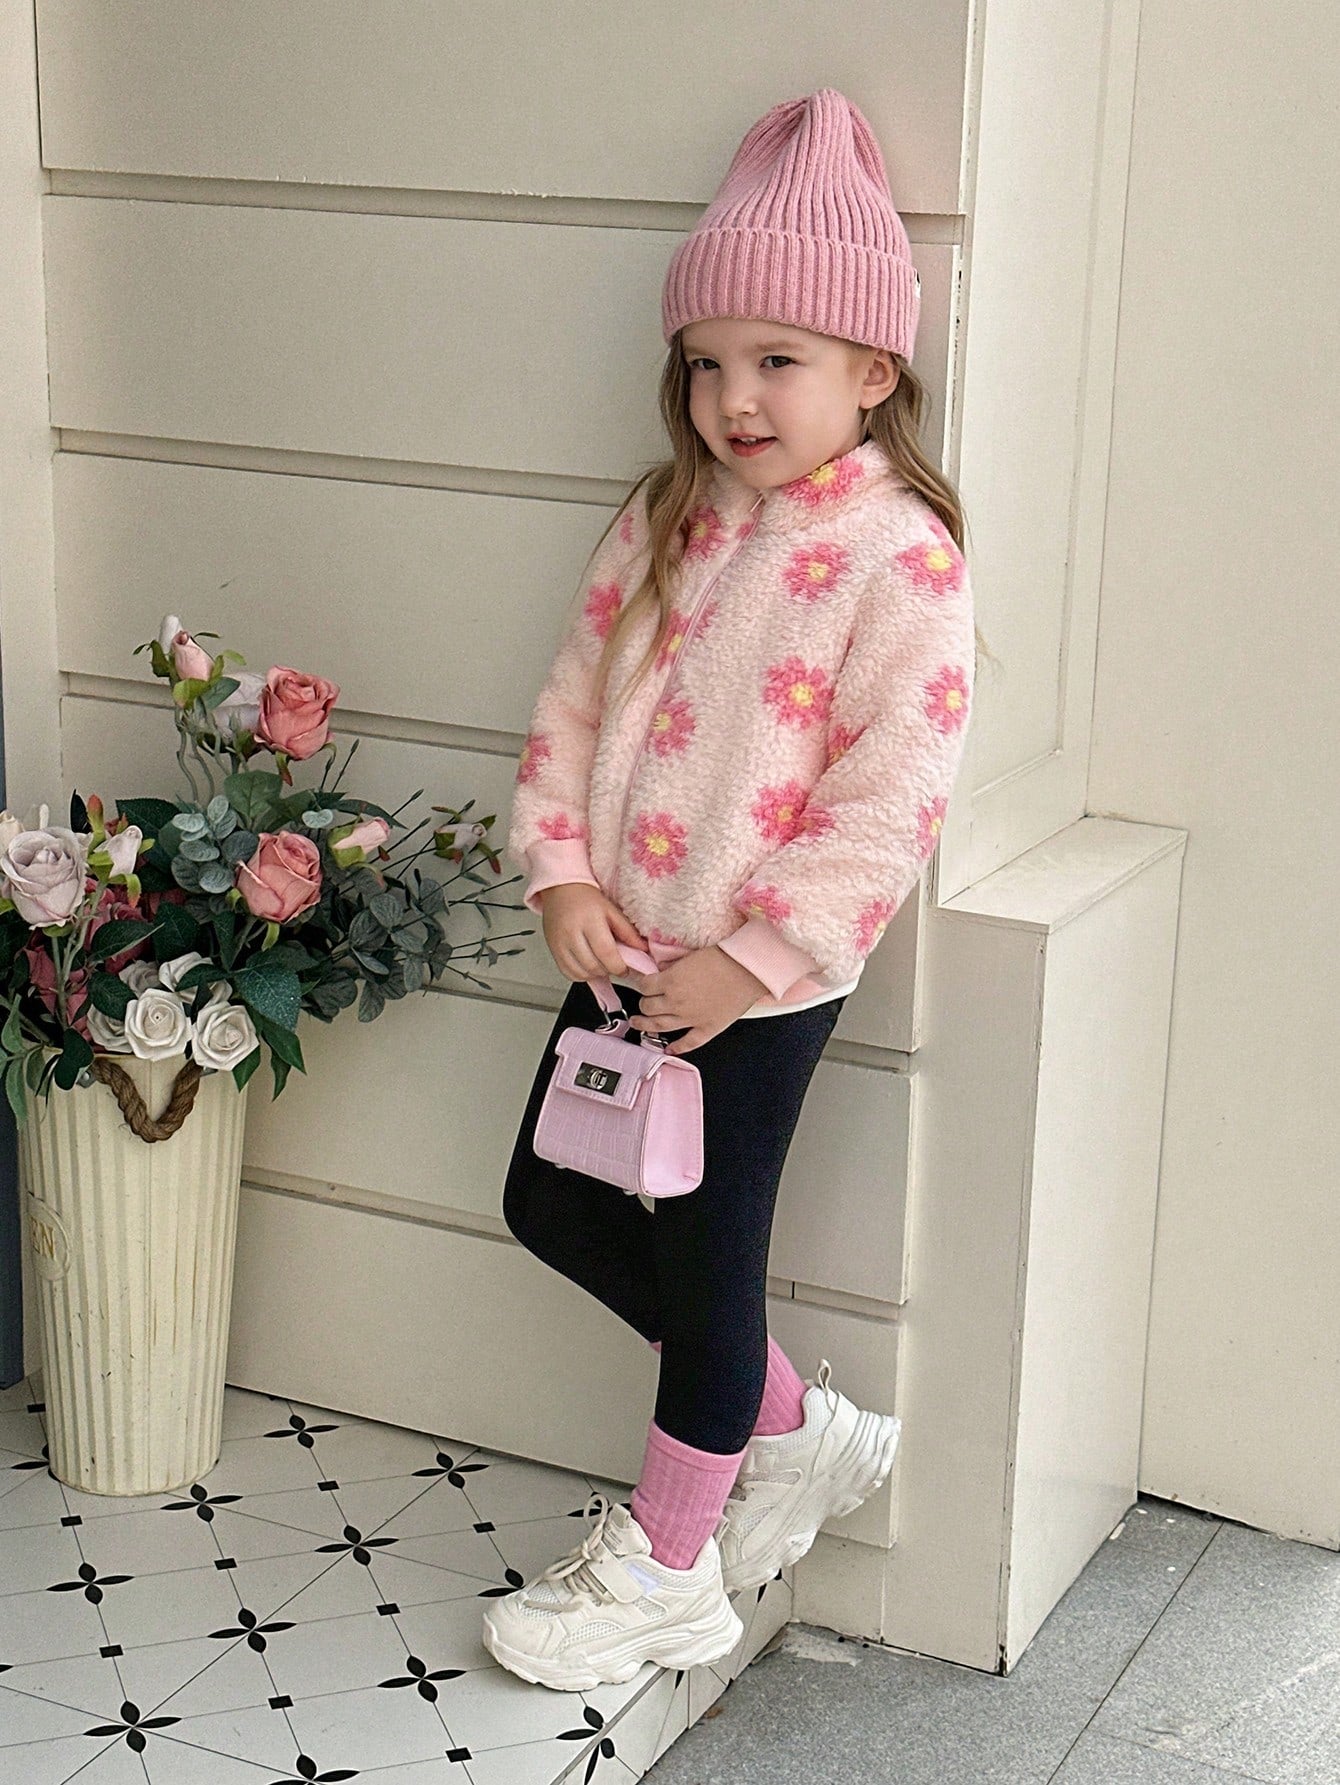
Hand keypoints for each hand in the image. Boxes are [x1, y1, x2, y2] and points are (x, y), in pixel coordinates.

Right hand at [537, 882, 648, 982]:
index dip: (619, 966)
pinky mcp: (552, 950)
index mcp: (589, 920)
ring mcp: (559, 943)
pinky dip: (580, 975)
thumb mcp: (611, 910)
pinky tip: (588, 966)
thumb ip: (627, 932)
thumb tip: (643, 950)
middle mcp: (571, 933)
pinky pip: (567, 973)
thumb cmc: (586, 899)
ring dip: (595, 975)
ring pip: (580, 973)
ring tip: (601, 964)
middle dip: (608, 971)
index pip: (606, 953)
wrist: (560, 891)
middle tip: (614, 964)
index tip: (626, 969)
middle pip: (593, 966)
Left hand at [624, 946, 766, 1054]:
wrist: (748, 969)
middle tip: (643, 1002)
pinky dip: (676, 1048)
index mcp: (670, 982)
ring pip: (659, 1026)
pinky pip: (688, 1043)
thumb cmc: (723, 957)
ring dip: (645, 1025)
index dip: (641, 984)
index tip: (642, 984)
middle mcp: (675, 1002)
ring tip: (638, 1024)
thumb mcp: (690, 954)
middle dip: (643, 1004)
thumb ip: (672, 963)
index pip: (644, 986)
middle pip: (648, 1007)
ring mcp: (690, 1018)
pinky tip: (668, 1049)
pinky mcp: (707, 1028)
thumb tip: (662, 968)